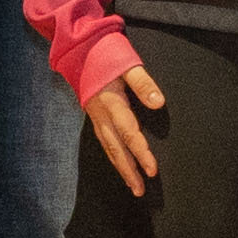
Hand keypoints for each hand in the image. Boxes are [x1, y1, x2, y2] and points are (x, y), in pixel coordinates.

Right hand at [82, 61, 167, 196]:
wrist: (78, 48)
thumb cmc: (105, 53)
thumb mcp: (127, 63)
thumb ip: (143, 84)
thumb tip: (158, 103)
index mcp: (111, 103)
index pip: (129, 134)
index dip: (141, 153)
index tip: (153, 171)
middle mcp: (101, 115)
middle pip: (116, 148)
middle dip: (128, 170)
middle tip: (139, 190)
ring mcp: (95, 116)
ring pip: (108, 147)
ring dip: (120, 167)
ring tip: (132, 184)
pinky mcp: (94, 114)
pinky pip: (104, 140)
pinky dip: (113, 155)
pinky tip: (119, 162)